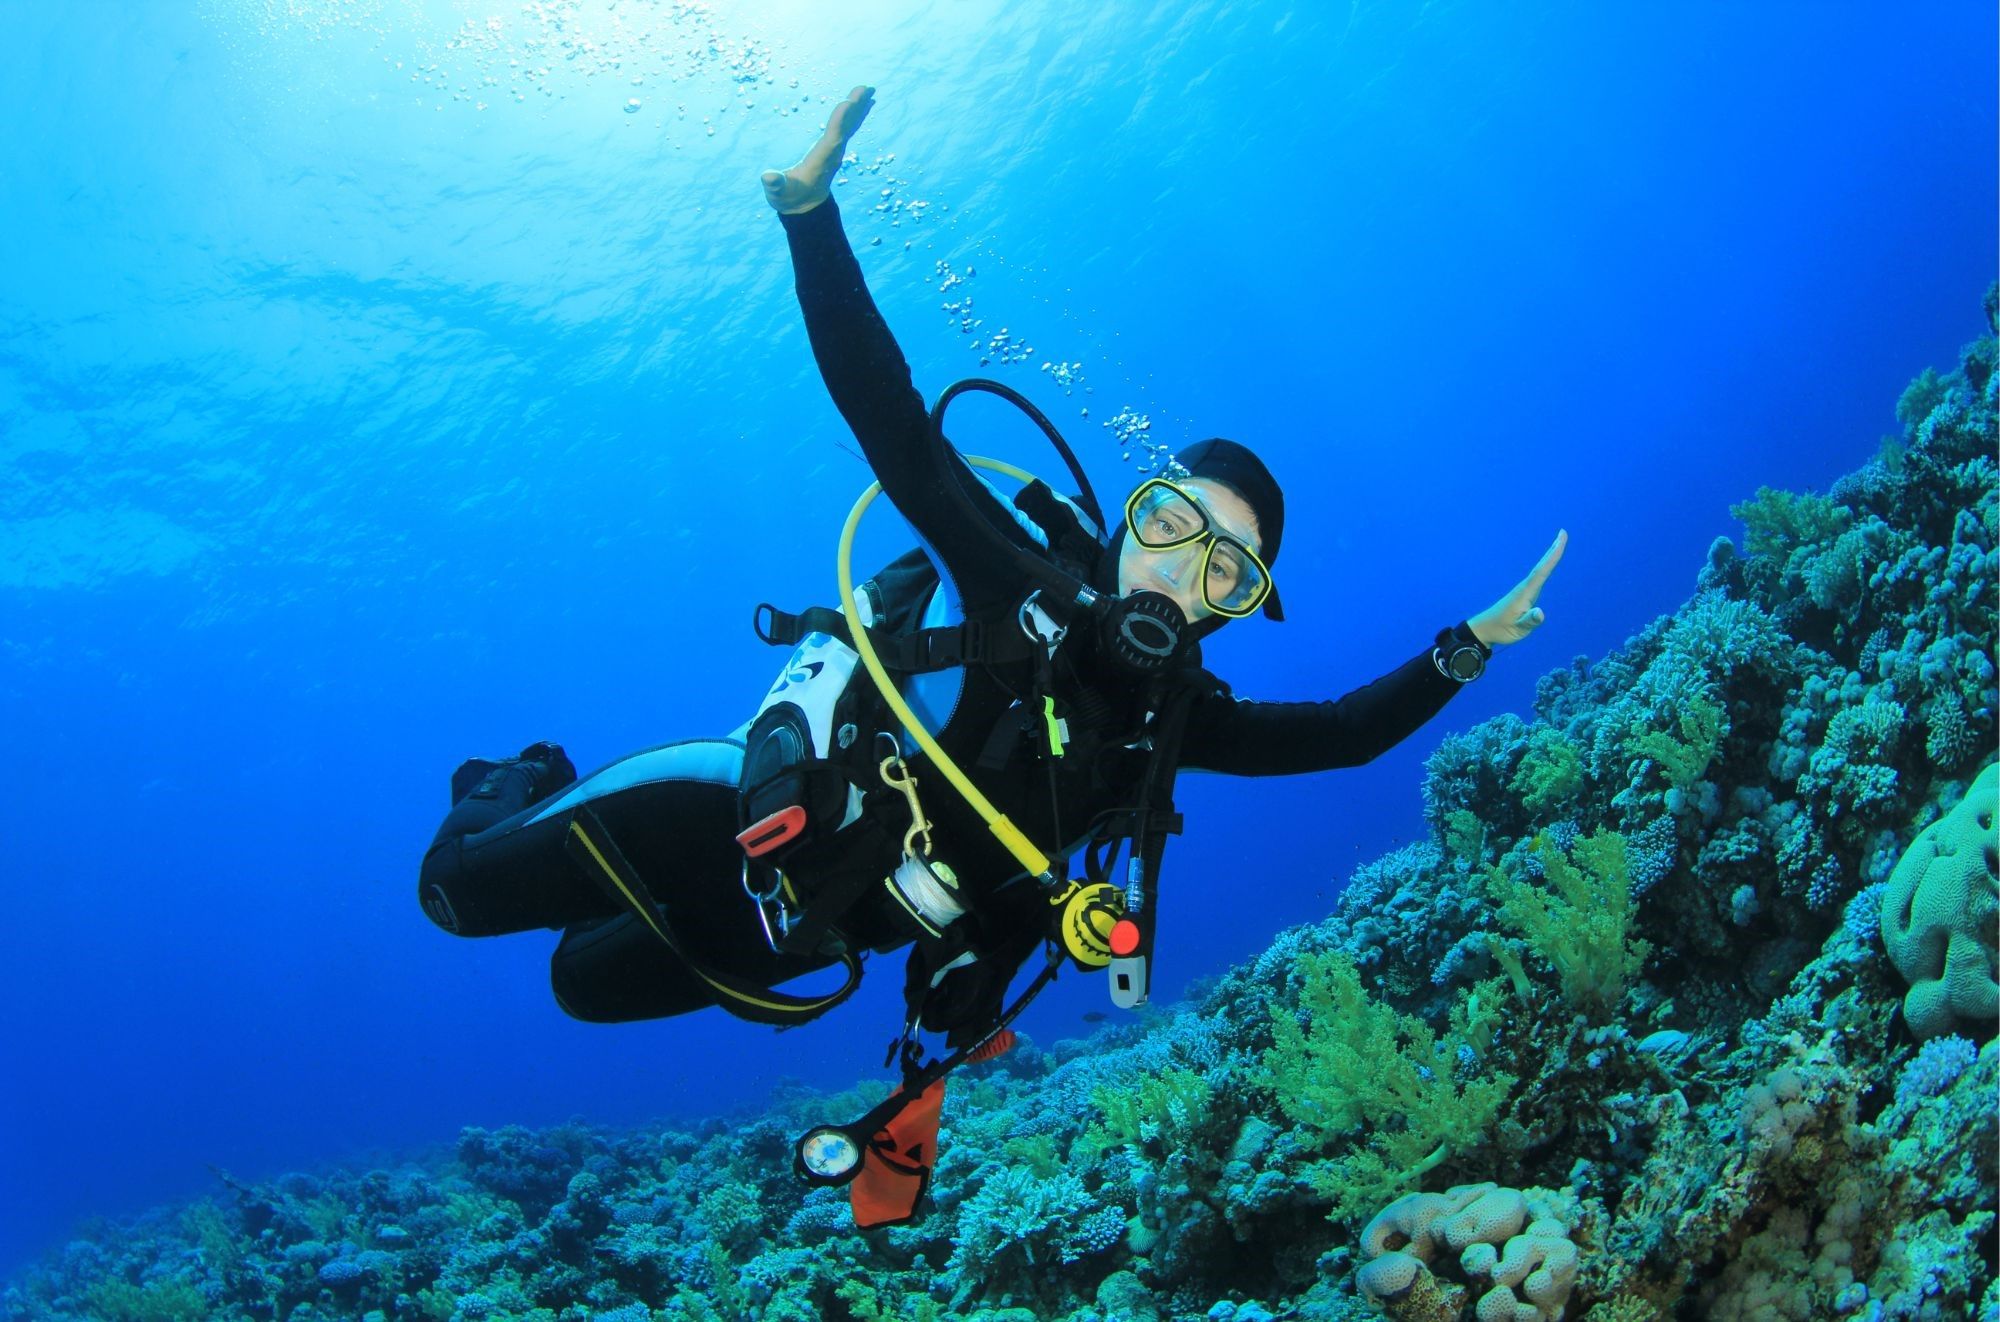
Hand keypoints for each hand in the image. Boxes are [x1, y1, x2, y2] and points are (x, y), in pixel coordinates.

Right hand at [761, 84, 874, 214]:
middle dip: (855, 109)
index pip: (832, 139)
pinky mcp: (835, 148)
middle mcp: (832, 154)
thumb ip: (775, 185)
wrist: (804, 205)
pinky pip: (848, 128)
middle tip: (866, 90)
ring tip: (869, 90)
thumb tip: (769, 178)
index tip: (847, 103)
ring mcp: (835, 151)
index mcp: (819, 162)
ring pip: (850, 126)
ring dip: (860, 108)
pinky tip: (863, 103)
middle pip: (846, 129)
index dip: (840, 122)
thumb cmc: (788, 196)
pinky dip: (856, 114)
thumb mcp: (778, 193)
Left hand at [1467, 530, 1565, 646]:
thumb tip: (1541, 613)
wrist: (1484, 629)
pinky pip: (1538, 577)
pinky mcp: (1523, 594)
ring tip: (1559, 544)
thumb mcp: (1517, 629)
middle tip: (1562, 533)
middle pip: (1542, 566)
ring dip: (1550, 556)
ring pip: (1540, 570)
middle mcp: (1524, 588)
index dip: (1552, 555)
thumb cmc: (1501, 630)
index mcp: (1524, 593)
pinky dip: (1545, 567)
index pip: (1542, 571)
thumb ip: (1529, 621)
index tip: (1561, 539)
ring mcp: (1523, 590)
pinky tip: (1547, 566)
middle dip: (1553, 550)